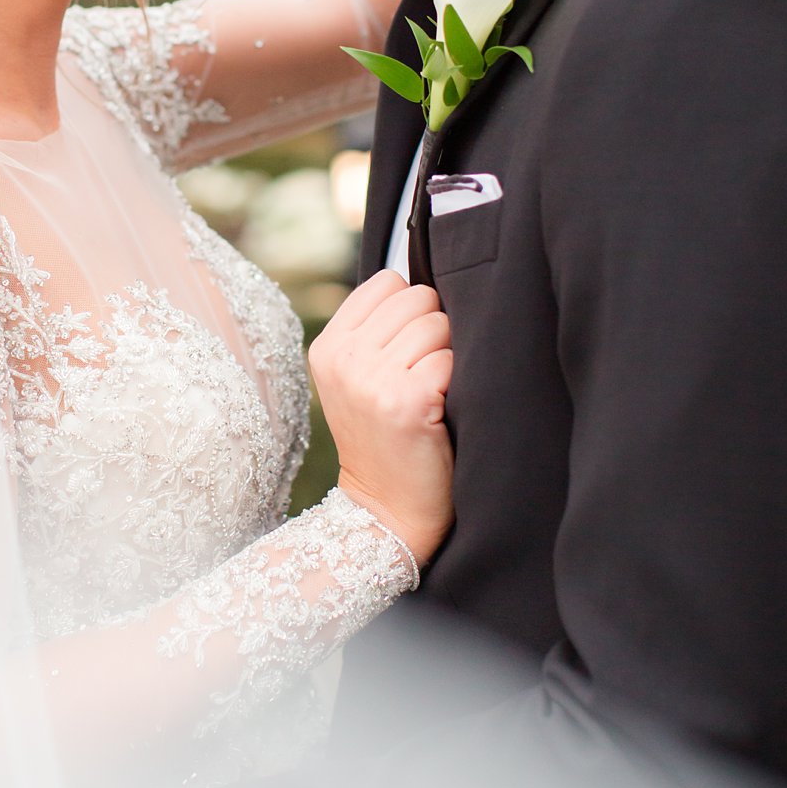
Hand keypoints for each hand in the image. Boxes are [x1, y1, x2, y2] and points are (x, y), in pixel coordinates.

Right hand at [308, 270, 454, 567]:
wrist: (386, 513)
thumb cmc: (385, 440)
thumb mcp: (357, 380)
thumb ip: (376, 330)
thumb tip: (426, 274)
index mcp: (328, 347)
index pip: (388, 281)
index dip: (411, 309)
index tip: (408, 349)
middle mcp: (344, 358)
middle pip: (418, 296)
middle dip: (433, 330)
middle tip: (422, 375)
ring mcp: (372, 379)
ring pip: (438, 323)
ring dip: (448, 356)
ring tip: (431, 393)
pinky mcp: (406, 400)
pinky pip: (452, 358)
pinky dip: (457, 381)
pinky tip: (441, 409)